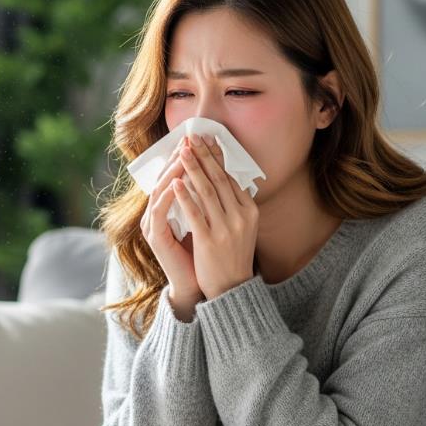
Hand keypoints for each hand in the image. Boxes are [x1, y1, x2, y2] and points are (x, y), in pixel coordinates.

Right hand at [139, 137, 202, 307]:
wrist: (198, 286)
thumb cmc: (205, 254)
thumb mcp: (208, 222)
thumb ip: (208, 202)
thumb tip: (224, 176)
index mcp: (168, 208)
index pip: (176, 175)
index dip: (187, 157)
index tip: (200, 140)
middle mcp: (156, 213)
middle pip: (166, 178)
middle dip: (180, 158)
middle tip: (190, 139)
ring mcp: (152, 224)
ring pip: (160, 190)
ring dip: (173, 171)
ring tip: (185, 154)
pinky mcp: (154, 236)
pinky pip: (159, 211)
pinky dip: (168, 195)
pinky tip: (177, 182)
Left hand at [174, 133, 258, 299]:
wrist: (231, 288)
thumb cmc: (233, 256)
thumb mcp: (243, 227)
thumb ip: (234, 205)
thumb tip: (222, 178)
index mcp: (249, 211)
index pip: (230, 178)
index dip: (217, 157)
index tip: (206, 139)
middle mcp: (240, 217)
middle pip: (219, 179)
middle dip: (204, 155)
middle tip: (192, 137)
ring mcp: (225, 228)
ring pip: (206, 191)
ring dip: (193, 168)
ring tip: (182, 151)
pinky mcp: (209, 240)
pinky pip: (195, 213)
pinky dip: (185, 196)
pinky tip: (176, 182)